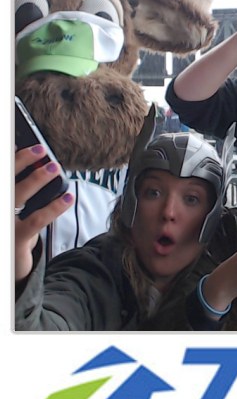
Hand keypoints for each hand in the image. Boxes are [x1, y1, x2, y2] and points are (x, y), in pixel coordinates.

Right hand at [15, 145, 73, 283]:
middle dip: (21, 160)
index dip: (7, 154)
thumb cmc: (13, 221)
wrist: (7, 258)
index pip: (2, 173)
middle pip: (6, 179)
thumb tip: (35, 154)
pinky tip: (68, 197)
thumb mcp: (14, 202)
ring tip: (55, 168)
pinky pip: (38, 219)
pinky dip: (55, 206)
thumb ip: (20, 183)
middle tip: (40, 149)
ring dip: (38, 179)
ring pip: (19, 195)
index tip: (15, 139)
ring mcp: (4, 223)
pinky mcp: (16, 238)